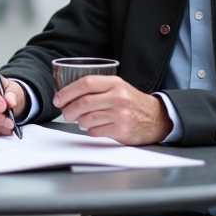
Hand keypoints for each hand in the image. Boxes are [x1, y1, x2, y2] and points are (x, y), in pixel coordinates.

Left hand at [53, 76, 171, 145]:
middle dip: (68, 110)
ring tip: (82, 120)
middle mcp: (118, 97)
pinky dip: (90, 131)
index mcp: (115, 83)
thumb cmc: (132, 103)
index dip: (67, 92)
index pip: (86, 83)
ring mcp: (120, 115)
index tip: (58, 99)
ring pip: (87, 119)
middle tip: (66, 113)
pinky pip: (95, 131)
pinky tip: (96, 127)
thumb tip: (68, 94)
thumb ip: (97, 88)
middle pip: (83, 103)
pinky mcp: (121, 130)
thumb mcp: (118, 88)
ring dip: (79, 121)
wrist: (156, 118)